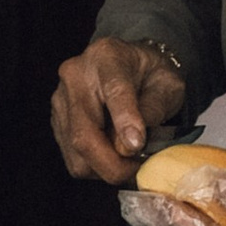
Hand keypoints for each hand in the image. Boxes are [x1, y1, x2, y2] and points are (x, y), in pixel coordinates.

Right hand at [50, 36, 185, 184]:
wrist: (131, 66)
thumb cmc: (151, 75)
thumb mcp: (167, 84)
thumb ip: (154, 108)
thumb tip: (131, 143)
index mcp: (108, 56)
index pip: (113, 90)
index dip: (124, 120)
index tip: (137, 145)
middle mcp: (75, 75)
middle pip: (84, 132)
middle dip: (112, 163)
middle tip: (137, 170)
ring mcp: (61, 99)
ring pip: (76, 151)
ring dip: (104, 167)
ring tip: (128, 160)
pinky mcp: (57, 121)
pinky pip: (73, 158)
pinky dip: (96, 166)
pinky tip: (113, 155)